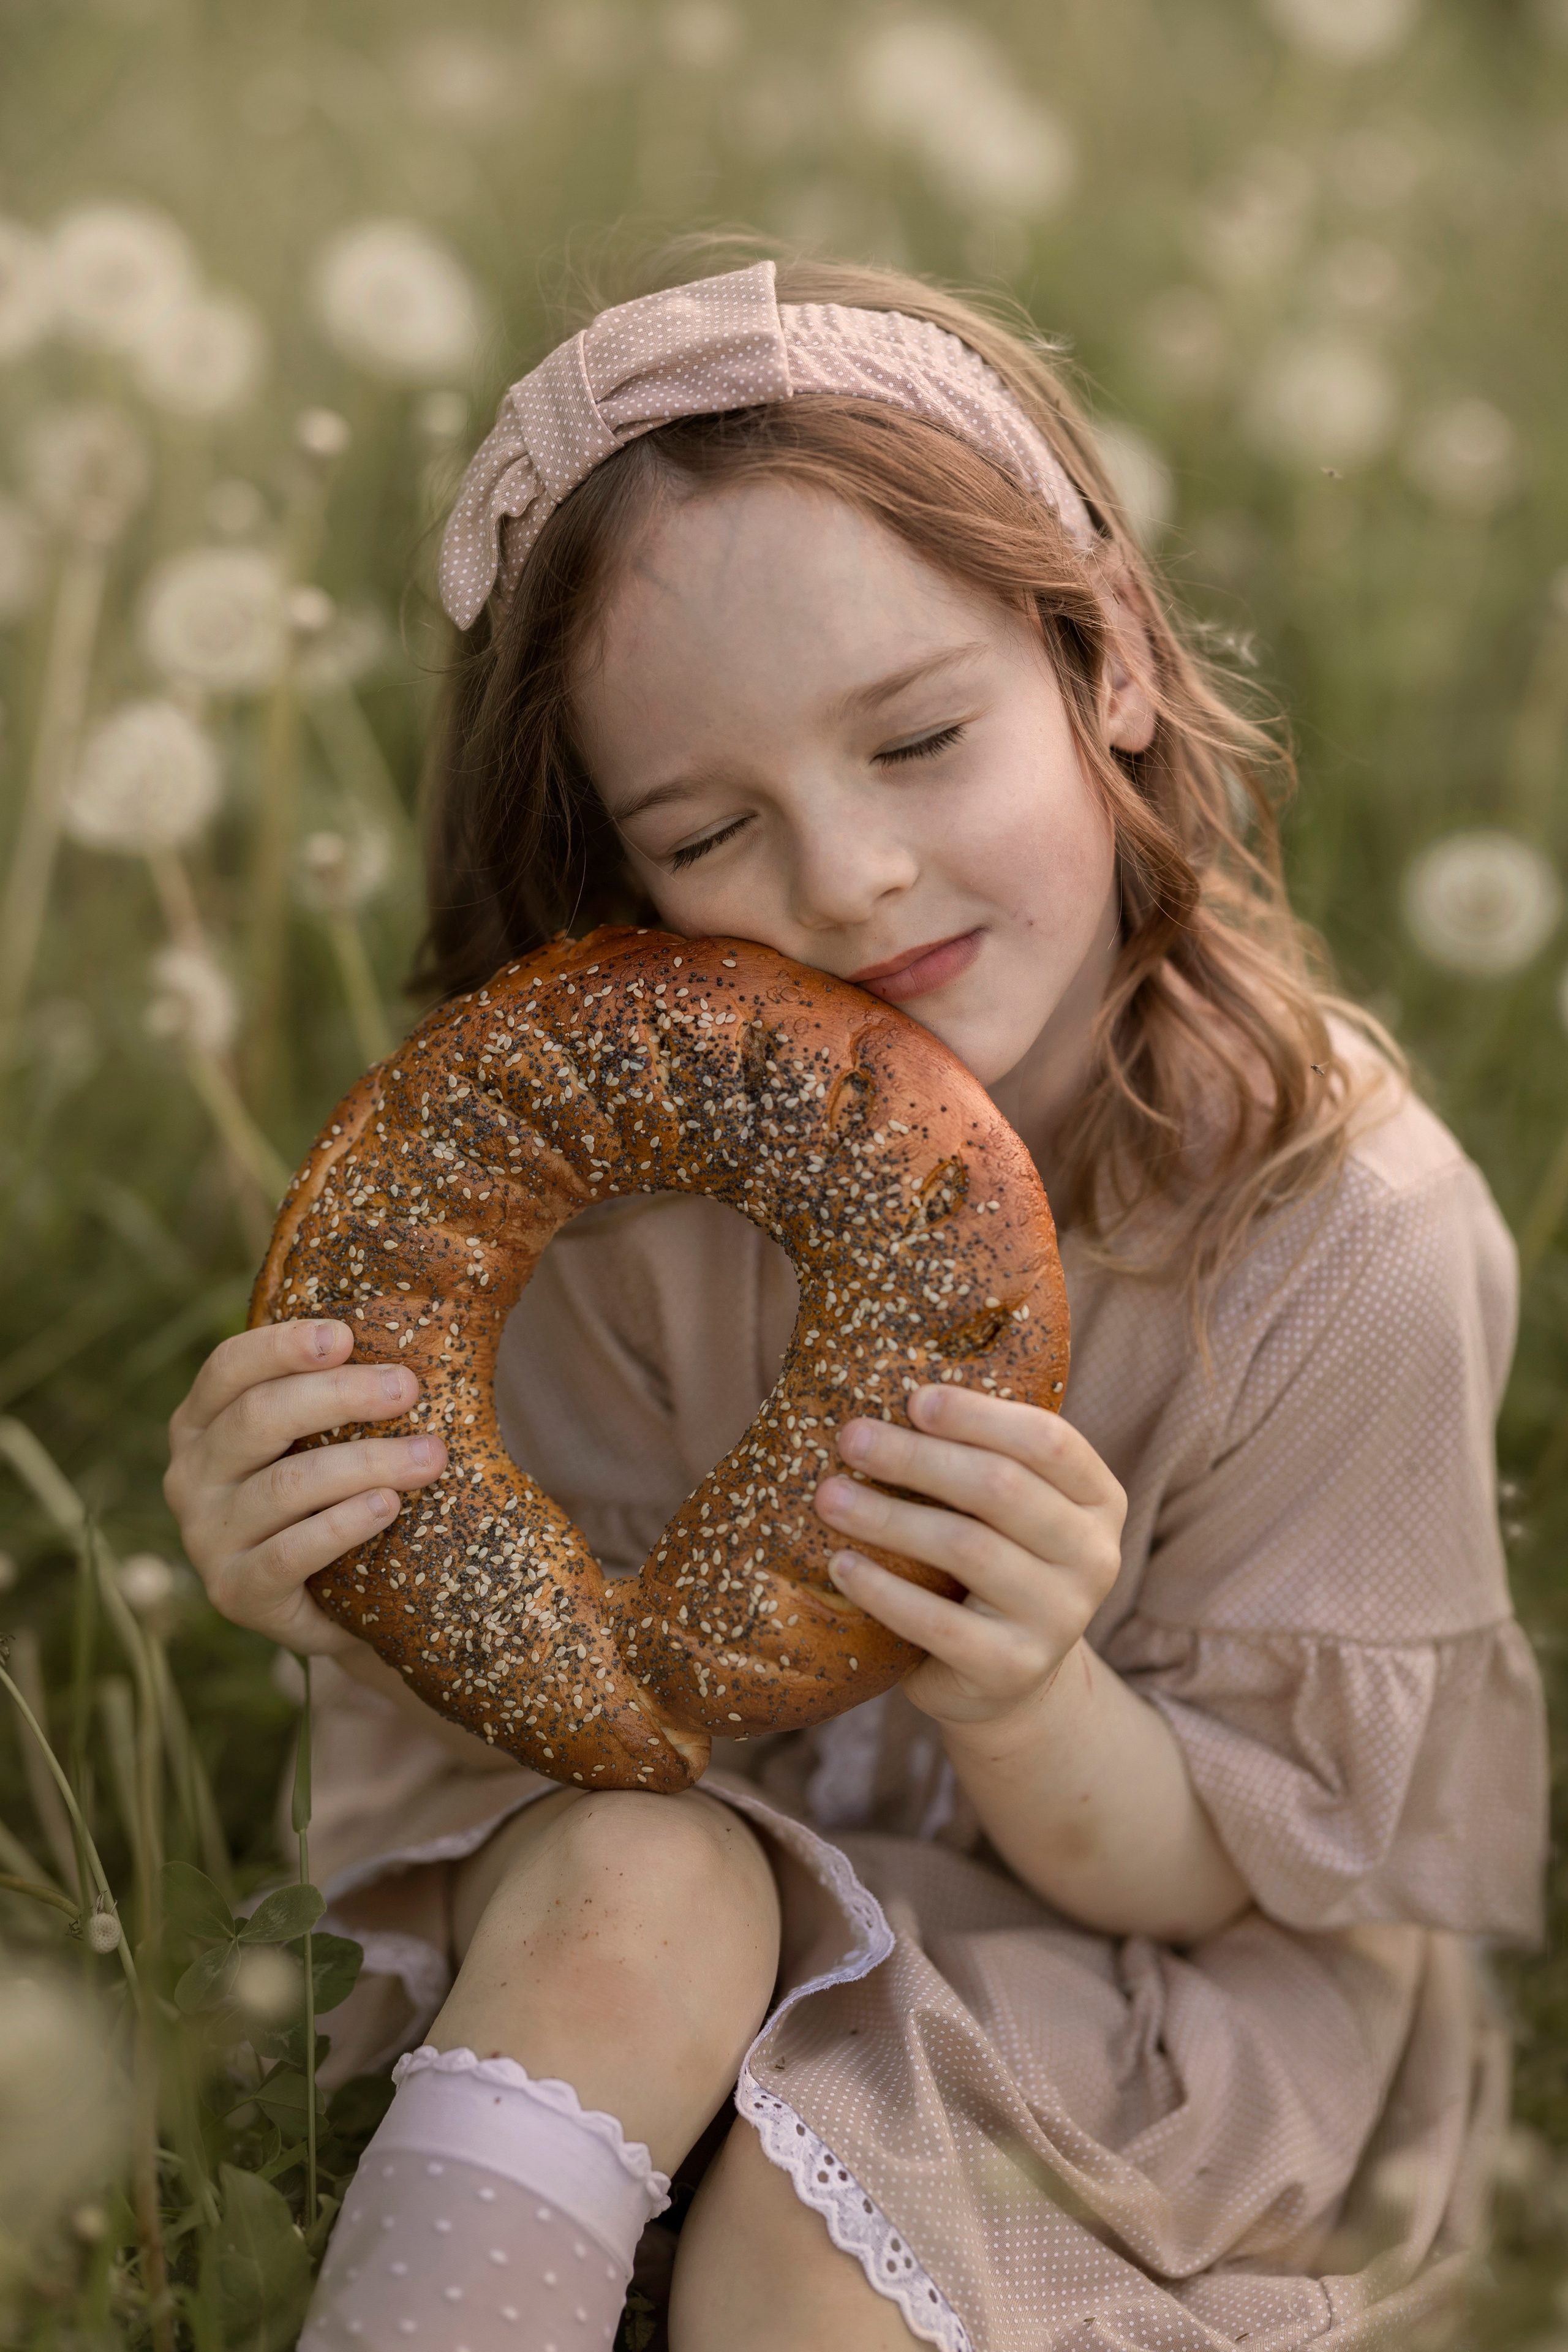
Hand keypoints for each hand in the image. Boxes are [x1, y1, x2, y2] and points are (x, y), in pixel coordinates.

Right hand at [164, 1319, 446, 1653]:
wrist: (327, 1602)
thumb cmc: (324, 1495)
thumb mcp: (313, 1437)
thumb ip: (331, 1391)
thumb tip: (408, 1326)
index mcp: (201, 1422)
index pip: (228, 1367)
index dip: (282, 1346)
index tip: (345, 1336)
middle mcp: (192, 1476)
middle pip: (259, 1418)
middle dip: (341, 1396)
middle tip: (408, 1389)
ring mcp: (207, 1538)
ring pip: (285, 1486)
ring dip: (365, 1463)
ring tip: (429, 1456)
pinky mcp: (236, 1593)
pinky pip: (289, 1554)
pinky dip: (343, 1525)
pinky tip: (388, 1506)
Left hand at [813, 1384, 1124, 1731]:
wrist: (1008, 1678)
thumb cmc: (994, 1564)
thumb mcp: (1008, 1509)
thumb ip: (981, 1456)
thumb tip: (887, 1389)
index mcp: (1099, 1499)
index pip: (1049, 1440)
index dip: (978, 1415)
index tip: (912, 1399)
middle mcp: (1094, 1557)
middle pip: (1001, 1488)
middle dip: (917, 1457)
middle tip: (851, 1437)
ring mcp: (1060, 1618)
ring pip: (967, 1549)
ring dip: (887, 1517)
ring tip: (828, 1498)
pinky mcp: (1013, 1669)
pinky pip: (936, 1622)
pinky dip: (881, 1590)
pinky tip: (841, 1564)